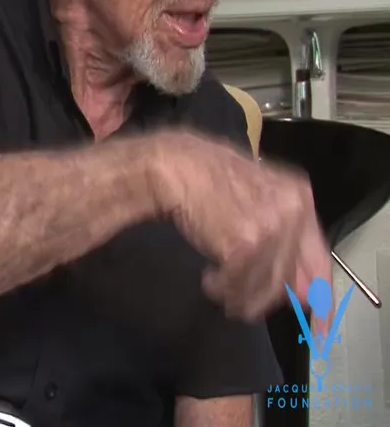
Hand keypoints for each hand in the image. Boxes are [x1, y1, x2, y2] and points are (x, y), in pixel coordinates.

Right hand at [151, 130, 331, 321]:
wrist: (175, 167)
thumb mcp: (259, 195)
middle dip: (262, 295)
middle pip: (289, 283)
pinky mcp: (244, 245)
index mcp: (300, 200)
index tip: (320, 330)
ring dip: (238, 295)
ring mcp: (270, 230)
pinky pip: (238, 287)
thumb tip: (299, 289)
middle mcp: (292, 215)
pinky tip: (208, 277)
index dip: (321, 302)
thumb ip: (283, 234)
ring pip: (265, 290)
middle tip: (239, 296)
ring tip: (219, 286)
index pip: (320, 264)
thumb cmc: (208, 180)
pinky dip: (220, 289)